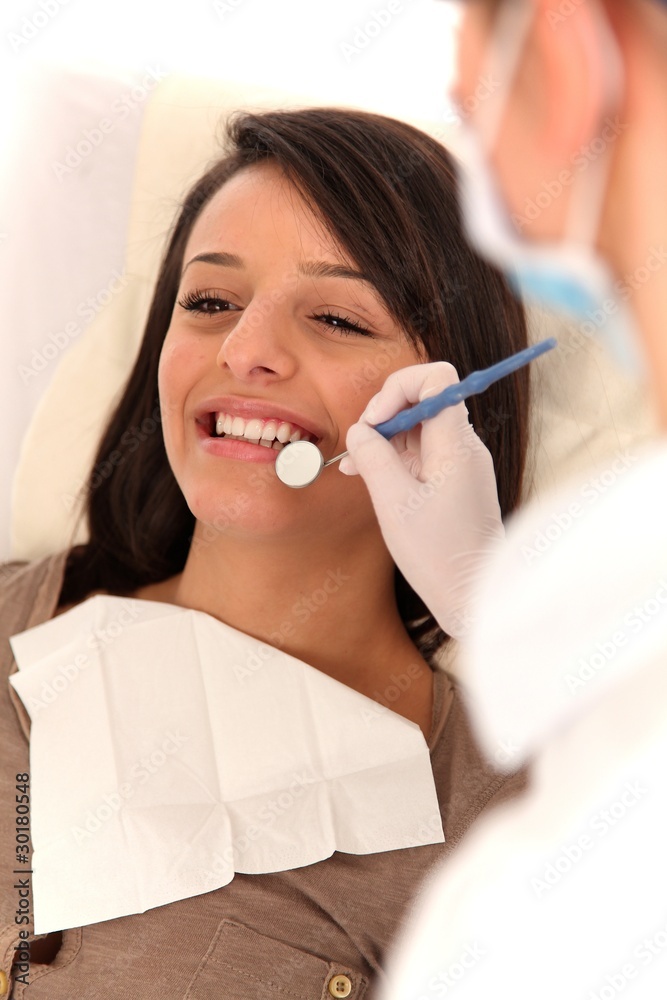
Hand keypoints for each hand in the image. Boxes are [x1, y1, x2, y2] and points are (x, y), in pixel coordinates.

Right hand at [340, 362, 503, 639]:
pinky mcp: (456, 481)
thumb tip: (360, 431)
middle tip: (360, 445)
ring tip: (356, 465)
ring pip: (420, 426)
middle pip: (424, 399)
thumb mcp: (394, 503)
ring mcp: (462, 463)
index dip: (398, 387)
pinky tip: (369, 475)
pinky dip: (396, 457)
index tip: (375, 421)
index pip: (436, 378)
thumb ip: (373, 457)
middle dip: (385, 413)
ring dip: (386, 438)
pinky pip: (423, 453)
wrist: (475, 595)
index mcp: (456, 444)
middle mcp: (464, 446)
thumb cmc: (439, 554)